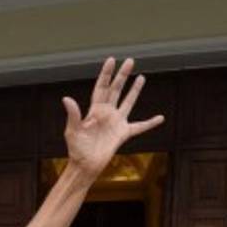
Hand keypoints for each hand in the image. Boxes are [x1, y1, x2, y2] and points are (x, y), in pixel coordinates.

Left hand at [64, 57, 164, 177]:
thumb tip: (66, 99)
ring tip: (141, 77)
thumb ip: (73, 114)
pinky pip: (140, 127)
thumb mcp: (73, 131)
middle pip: (116, 90)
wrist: (85, 166)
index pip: (101, 87)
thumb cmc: (77, 149)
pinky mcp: (123, 134)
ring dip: (134, 90)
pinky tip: (160, 118)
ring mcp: (116, 122)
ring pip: (128, 102)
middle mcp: (106, 113)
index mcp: (94, 110)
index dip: (106, 74)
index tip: (112, 60)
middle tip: (130, 61)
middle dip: (122, 75)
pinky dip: (150, 123)